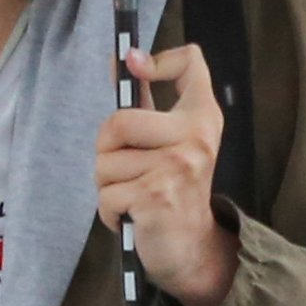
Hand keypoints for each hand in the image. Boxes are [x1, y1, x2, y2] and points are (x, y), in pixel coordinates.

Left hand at [99, 46, 237, 305]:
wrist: (191, 248)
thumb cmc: (172, 189)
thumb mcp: (167, 141)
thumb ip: (145, 100)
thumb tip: (123, 58)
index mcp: (201, 117)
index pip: (191, 62)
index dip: (154, 61)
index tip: (135, 69)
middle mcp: (196, 138)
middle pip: (116, 122)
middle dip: (106, 151)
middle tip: (129, 170)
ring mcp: (177, 167)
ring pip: (104, 163)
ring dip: (108, 185)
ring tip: (134, 195)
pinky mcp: (155, 197)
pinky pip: (106, 195)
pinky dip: (109, 211)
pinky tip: (131, 215)